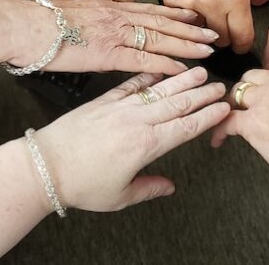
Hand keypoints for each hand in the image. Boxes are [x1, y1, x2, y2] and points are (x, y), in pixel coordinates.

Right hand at [9, 0, 218, 74]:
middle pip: (162, 22)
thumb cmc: (38, 20)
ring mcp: (113, 34)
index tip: (194, 16)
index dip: (175, 14)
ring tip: (207, 50)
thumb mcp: (72, 11)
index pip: (150, 9)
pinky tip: (181, 70)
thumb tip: (104, 25)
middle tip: (213, 34)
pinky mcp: (106, 53)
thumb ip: (94, 17)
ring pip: (159, 39)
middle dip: (190, 29)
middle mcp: (116, 16)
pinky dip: (165, 65)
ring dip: (186, 45)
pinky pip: (143, 60)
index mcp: (108, 6)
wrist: (20, 24)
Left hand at [34, 67, 229, 210]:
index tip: (223, 107)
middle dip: (202, 93)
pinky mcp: (103, 101)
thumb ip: (148, 188)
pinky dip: (148, 77)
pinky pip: (131, 85)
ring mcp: (119, 108)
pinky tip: (160, 71)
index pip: (186, 126)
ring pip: (158, 90)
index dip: (208, 116)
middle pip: (178, 104)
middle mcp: (136, 122)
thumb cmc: (80, 184)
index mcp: (145, 146)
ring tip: (198, 71)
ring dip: (181, 80)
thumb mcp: (119, 196)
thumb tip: (169, 187)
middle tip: (219, 85)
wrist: (45, 166)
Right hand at [160, 0, 254, 52]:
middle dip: (226, 36)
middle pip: (222, 41)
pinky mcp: (172, 3)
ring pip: (202, 34)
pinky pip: (184, 22)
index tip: (241, 44)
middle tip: (225, 26)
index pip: (243, 37)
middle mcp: (213, 4)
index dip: (243, 44)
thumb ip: (242, 5)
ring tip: (207, 10)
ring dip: (206, 28)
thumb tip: (241, 29)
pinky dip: (189, 17)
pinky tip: (192, 1)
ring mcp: (190, 4)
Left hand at [212, 67, 268, 245]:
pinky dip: (220, 131)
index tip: (264, 92)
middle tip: (243, 103)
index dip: (267, 83)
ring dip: (231, 104)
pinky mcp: (252, 121)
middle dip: (247, 89)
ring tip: (227, 117)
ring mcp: (265, 101)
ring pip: (238, 93)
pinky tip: (218, 140)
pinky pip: (228, 121)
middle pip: (254, 76)